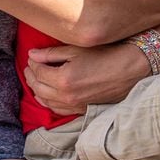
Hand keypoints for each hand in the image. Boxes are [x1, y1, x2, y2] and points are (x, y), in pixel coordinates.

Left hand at [24, 42, 147, 115]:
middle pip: (38, 87)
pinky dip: (47, 101)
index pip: (38, 72)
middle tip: (29, 67)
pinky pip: (56, 109)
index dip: (33, 63)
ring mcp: (73, 105)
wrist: (129, 70)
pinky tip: (46, 94)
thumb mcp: (76, 50)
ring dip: (36, 89)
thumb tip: (32, 54)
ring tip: (35, 79)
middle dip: (31, 76)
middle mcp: (65, 95)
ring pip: (45, 100)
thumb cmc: (105, 56)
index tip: (32, 56)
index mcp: (63, 79)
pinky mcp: (80, 109)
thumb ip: (51, 54)